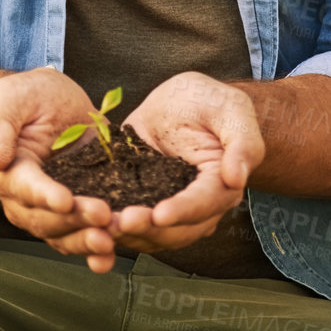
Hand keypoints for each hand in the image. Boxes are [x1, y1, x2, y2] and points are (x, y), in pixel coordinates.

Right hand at [0, 67, 119, 271]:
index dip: (44, 196)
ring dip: (86, 242)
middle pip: (44, 219)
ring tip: (110, 239)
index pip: (24, 188)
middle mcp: (24, 199)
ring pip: (62, 236)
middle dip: (74, 220)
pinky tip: (111, 255)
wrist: (53, 103)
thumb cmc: (28, 96)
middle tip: (103, 214)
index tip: (66, 200)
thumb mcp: (11, 97)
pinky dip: (96, 252)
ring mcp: (50, 209)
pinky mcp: (75, 212)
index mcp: (6, 171)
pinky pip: (81, 237)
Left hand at [106, 71, 264, 254]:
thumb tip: (237, 178)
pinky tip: (88, 219)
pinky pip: (128, 213)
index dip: (183, 212)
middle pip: (175, 229)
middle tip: (120, 223)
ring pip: (151, 231)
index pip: (204, 205)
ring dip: (127, 233)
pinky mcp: (141, 193)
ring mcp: (167, 202)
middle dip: (148, 229)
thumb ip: (242, 143)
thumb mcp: (232, 110)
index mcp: (221, 186)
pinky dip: (111, 221)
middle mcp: (196, 204)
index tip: (159, 215)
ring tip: (101, 225)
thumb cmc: (213, 102)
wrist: (185, 98)